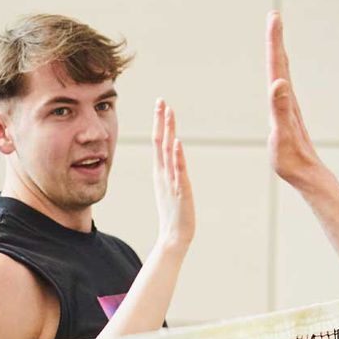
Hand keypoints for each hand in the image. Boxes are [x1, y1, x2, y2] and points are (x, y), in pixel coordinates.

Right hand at [152, 98, 194, 249]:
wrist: (174, 237)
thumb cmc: (174, 214)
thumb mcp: (170, 188)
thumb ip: (170, 173)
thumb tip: (172, 159)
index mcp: (160, 172)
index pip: (158, 142)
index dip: (159, 123)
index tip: (161, 105)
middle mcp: (163, 173)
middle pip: (160, 142)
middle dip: (161, 120)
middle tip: (161, 100)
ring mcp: (171, 181)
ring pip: (168, 152)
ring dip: (168, 131)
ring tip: (169, 113)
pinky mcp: (180, 190)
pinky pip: (178, 170)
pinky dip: (177, 156)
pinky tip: (177, 142)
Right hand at [266, 10, 333, 194]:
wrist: (307, 175)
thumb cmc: (292, 160)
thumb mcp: (282, 135)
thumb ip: (280, 108)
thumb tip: (279, 82)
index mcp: (284, 100)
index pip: (277, 64)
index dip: (274, 40)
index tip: (273, 17)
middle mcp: (288, 99)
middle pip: (280, 63)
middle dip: (275, 39)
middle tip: (273, 16)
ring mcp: (288, 106)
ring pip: (282, 73)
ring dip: (278, 52)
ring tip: (275, 36)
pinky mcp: (287, 115)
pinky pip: (281, 86)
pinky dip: (279, 72)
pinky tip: (279, 73)